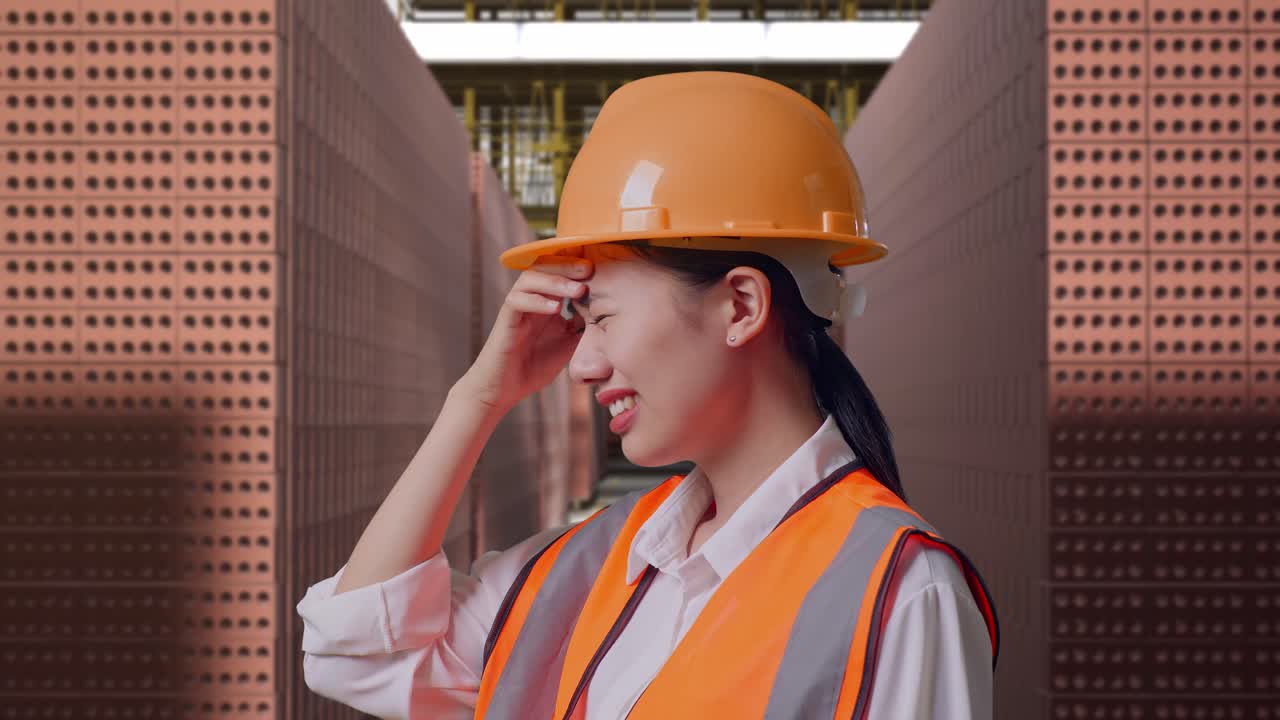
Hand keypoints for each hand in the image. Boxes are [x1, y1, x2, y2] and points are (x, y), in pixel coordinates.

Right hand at [458, 254, 592, 413]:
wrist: (505, 389)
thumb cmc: (535, 365)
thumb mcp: (569, 344)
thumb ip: (583, 327)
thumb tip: (606, 313)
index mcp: (547, 300)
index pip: (559, 271)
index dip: (577, 265)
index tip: (600, 268)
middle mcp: (531, 298)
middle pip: (544, 266)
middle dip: (568, 265)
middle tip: (589, 269)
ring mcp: (517, 307)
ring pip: (530, 279)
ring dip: (555, 281)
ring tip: (578, 290)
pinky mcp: (505, 320)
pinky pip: (517, 301)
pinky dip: (536, 302)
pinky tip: (555, 309)